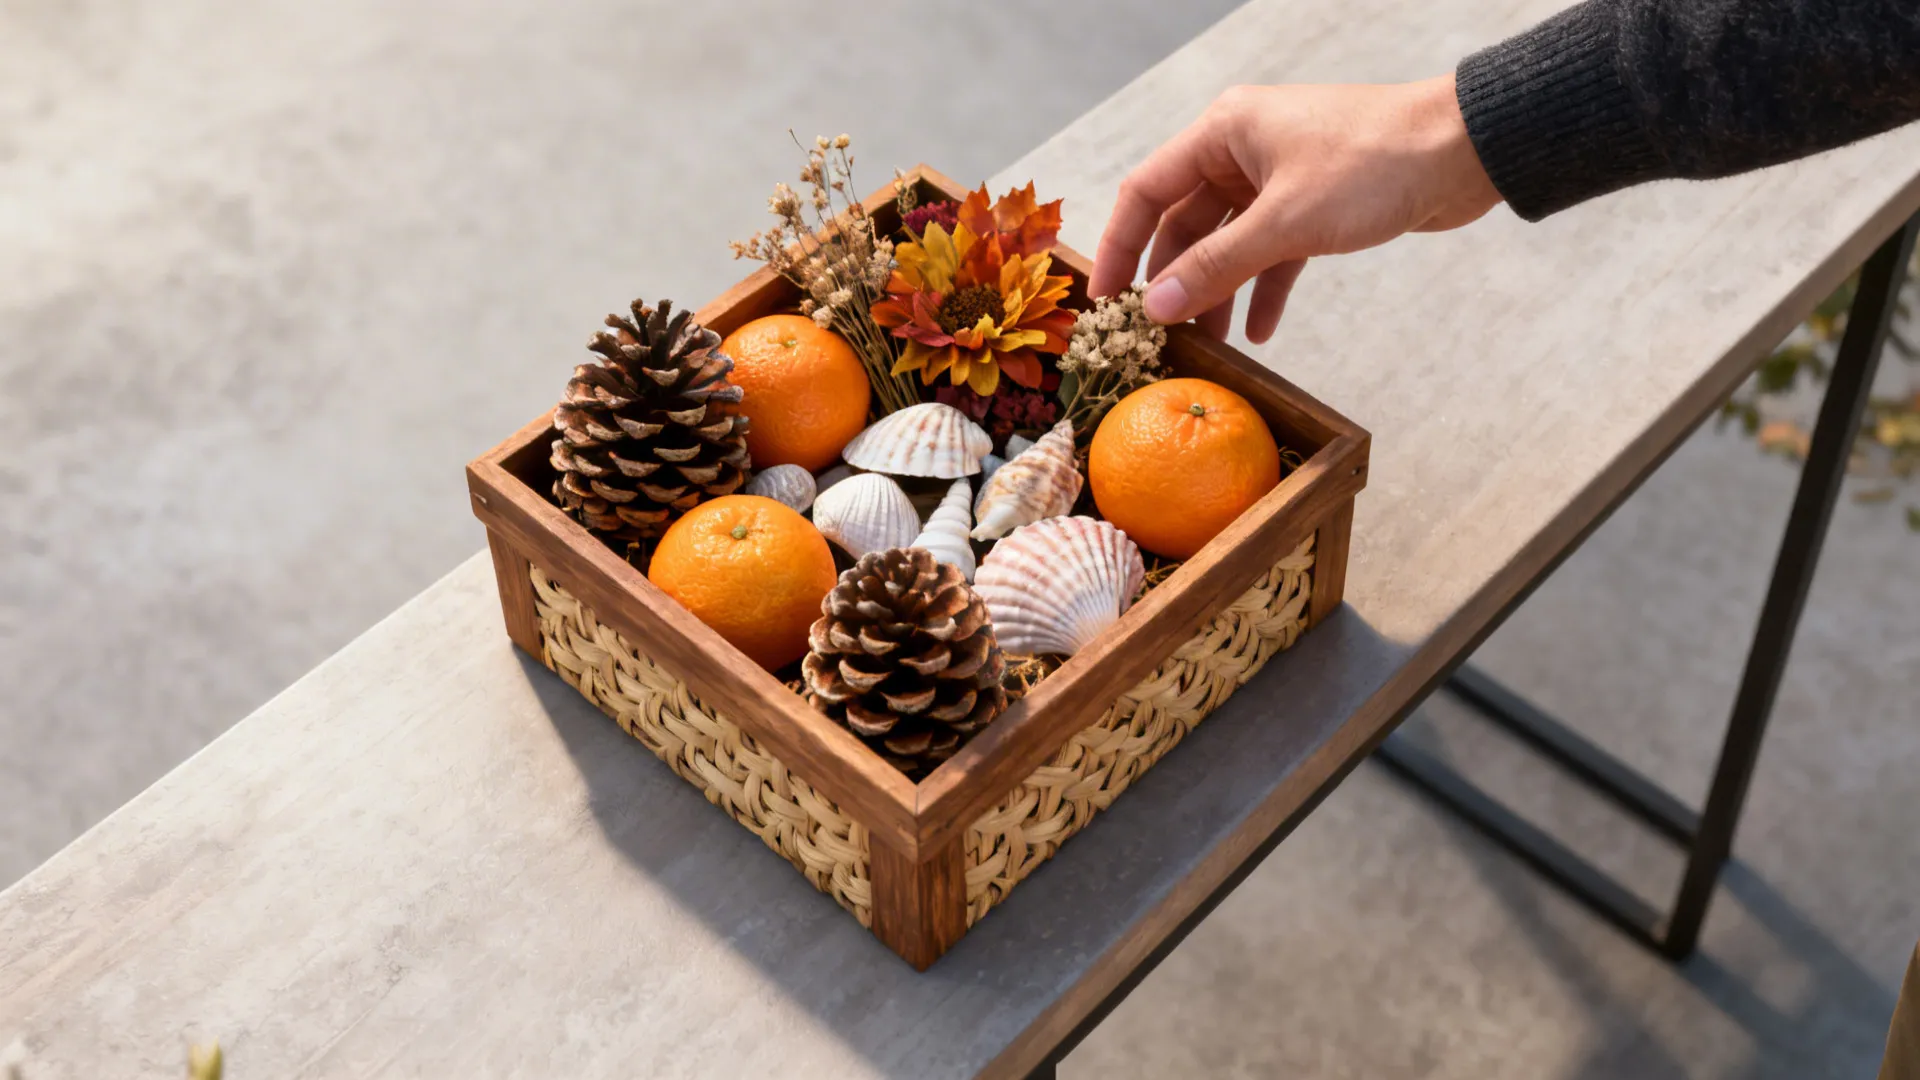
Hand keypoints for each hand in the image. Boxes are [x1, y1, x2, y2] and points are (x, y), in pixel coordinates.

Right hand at [1089, 74, 1502, 342]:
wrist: (1464, 151)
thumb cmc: (1373, 164)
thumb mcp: (1283, 222)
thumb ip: (1215, 267)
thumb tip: (1155, 307)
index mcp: (1223, 132)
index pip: (1146, 191)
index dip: (1118, 246)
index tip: (1103, 301)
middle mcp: (1243, 150)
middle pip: (1184, 223)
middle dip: (1172, 281)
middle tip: (1157, 336)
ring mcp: (1279, 179)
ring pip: (1228, 244)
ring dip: (1217, 294)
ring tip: (1208, 349)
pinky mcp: (1314, 206)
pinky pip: (1271, 254)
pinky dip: (1263, 290)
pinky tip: (1261, 335)